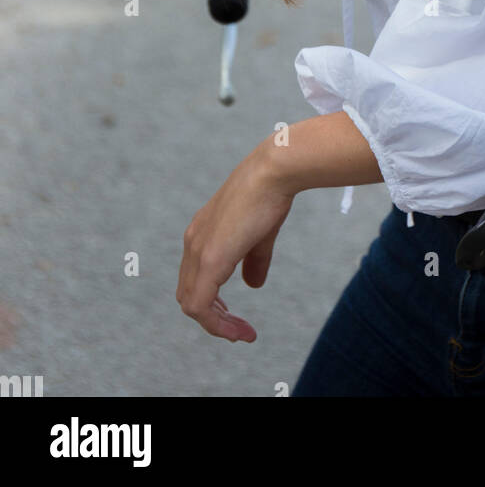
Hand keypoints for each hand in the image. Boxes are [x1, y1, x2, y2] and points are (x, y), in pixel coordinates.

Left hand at [176, 138, 295, 341]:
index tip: (237, 319)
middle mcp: (192, 243)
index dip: (212, 304)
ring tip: (242, 334)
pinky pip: (200, 306)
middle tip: (239, 330)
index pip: (194, 280)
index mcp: (201, 234)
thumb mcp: (259, 234)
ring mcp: (198, 251)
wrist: (273, 172)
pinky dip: (216, 324)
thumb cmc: (269, 195)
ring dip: (216, 325)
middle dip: (213, 318)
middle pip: (189, 296)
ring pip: (192, 304)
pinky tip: (239, 330)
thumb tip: (254, 285)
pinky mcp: (210, 259)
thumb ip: (253, 261)